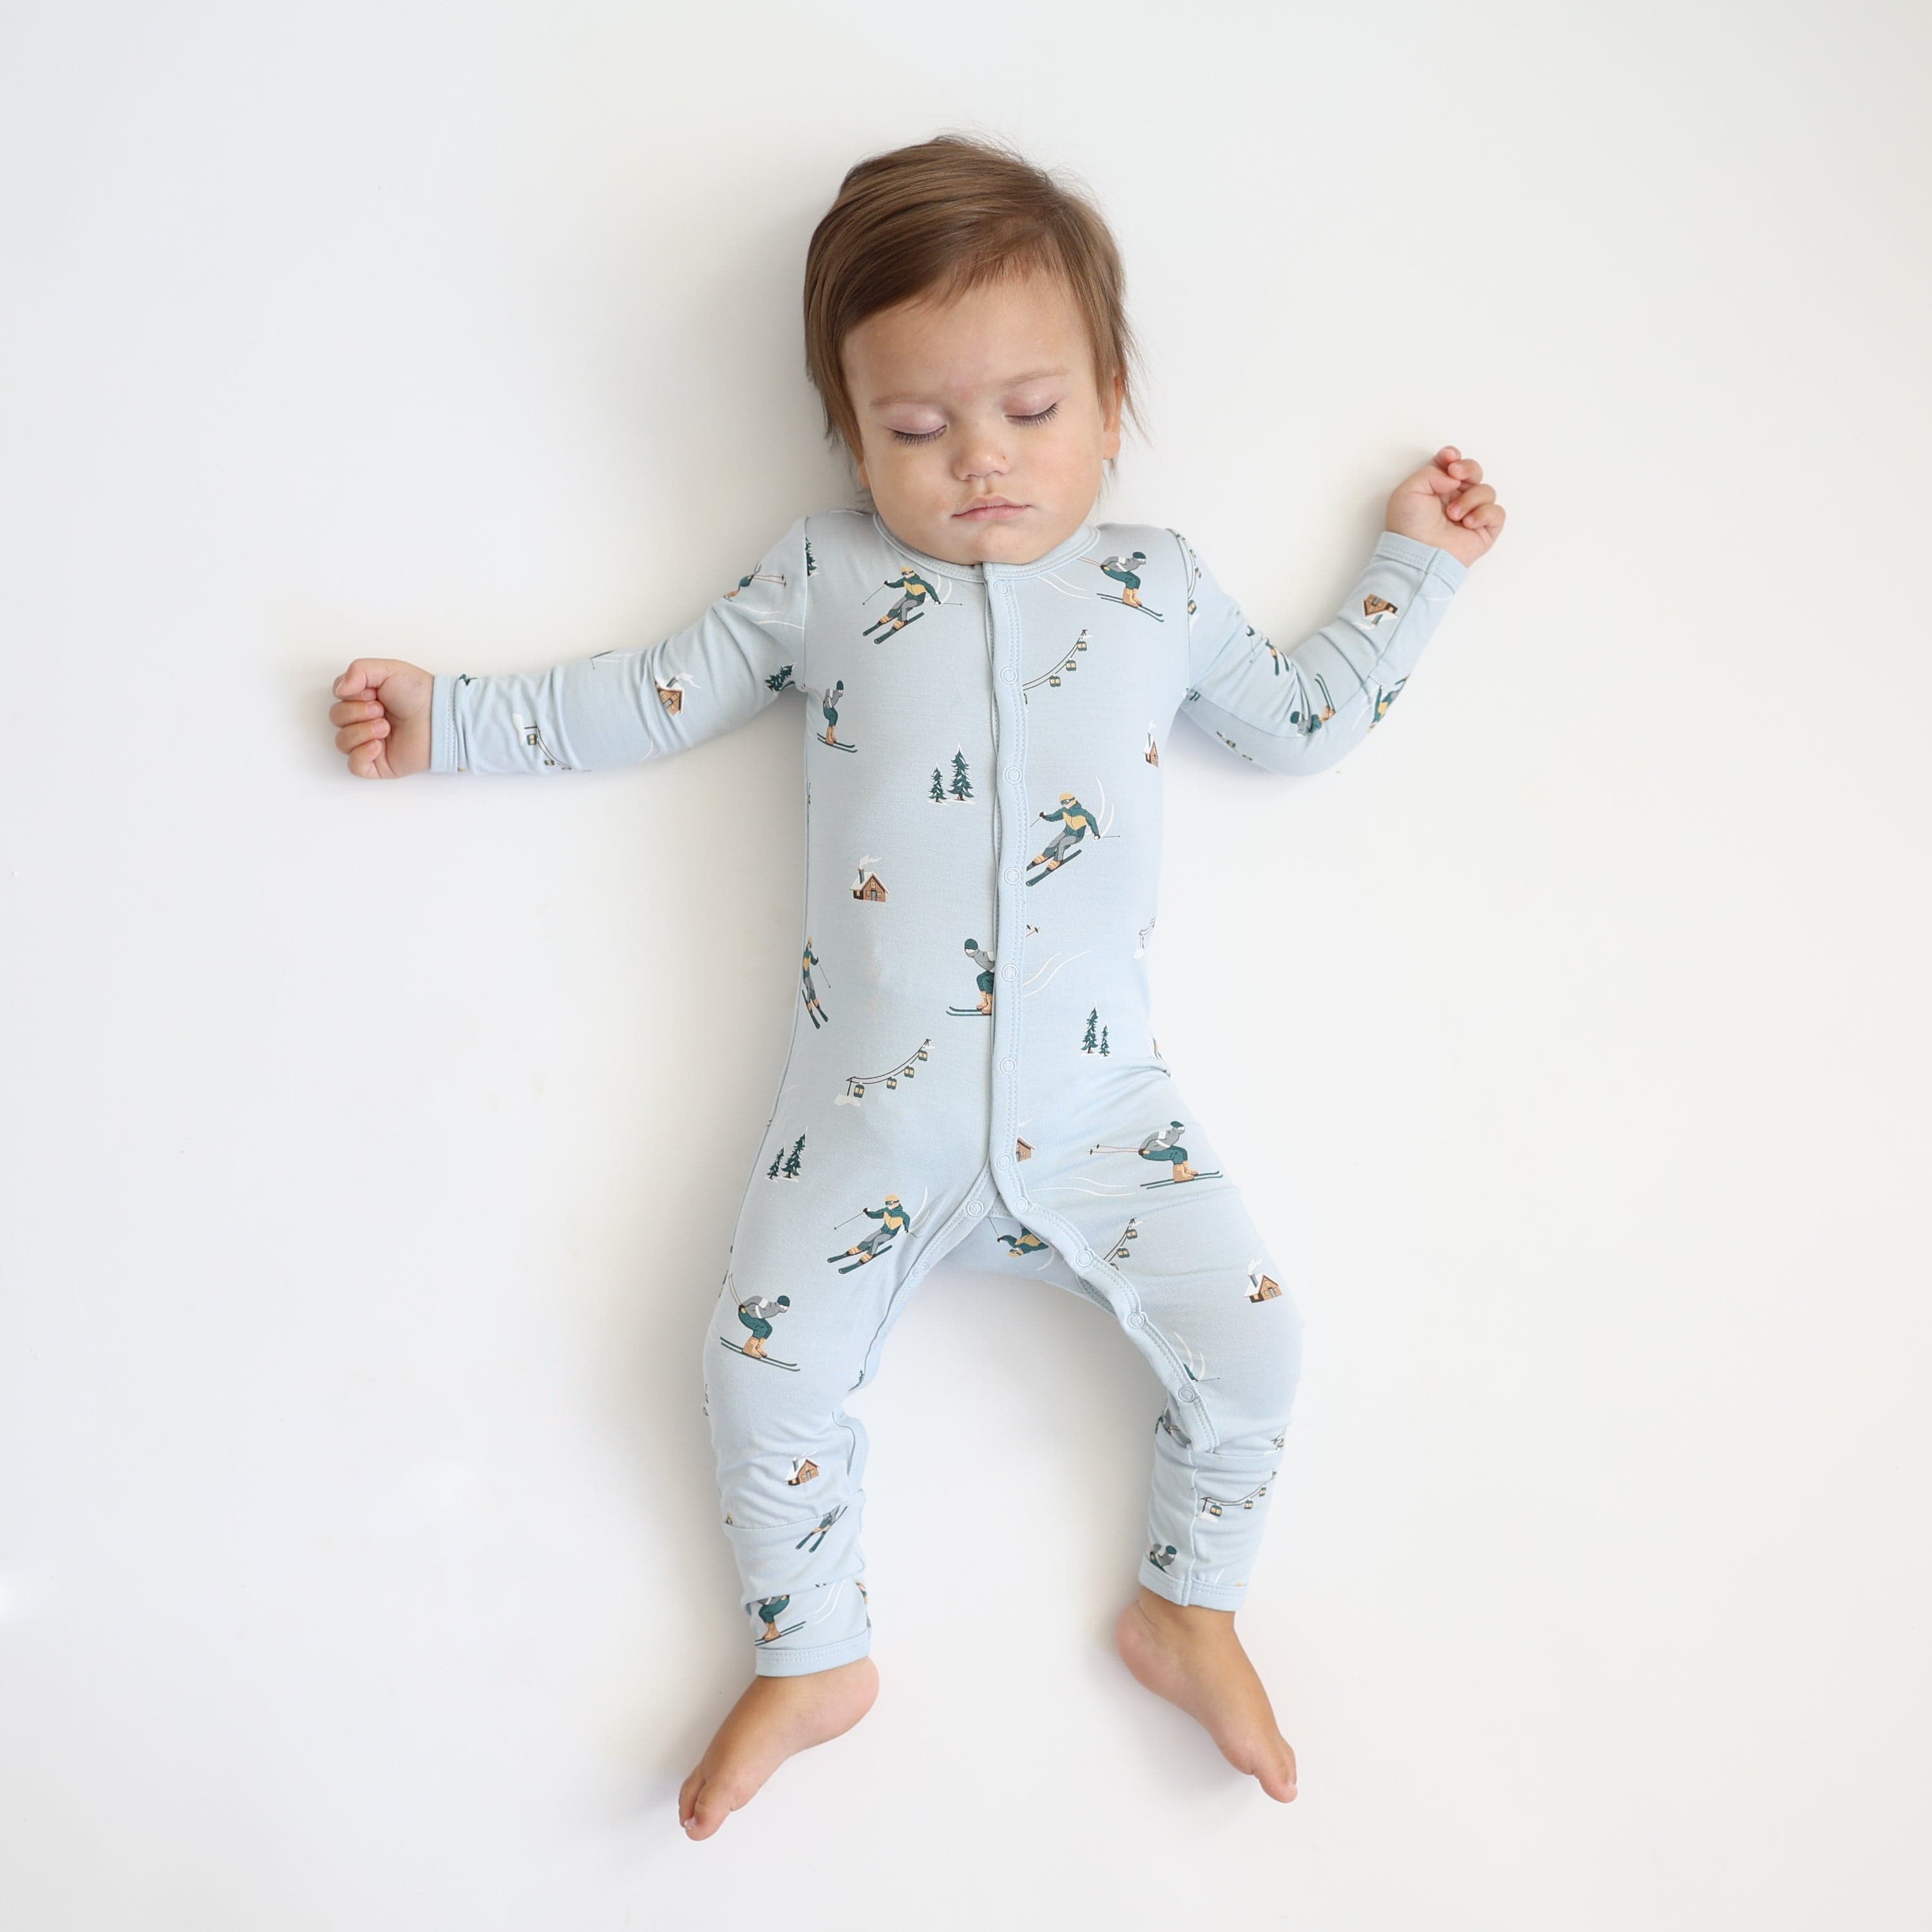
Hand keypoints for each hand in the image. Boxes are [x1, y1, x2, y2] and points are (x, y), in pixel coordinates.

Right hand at [329, 658, 433, 777]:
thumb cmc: (420, 694)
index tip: (373, 693)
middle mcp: (363, 720)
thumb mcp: (389, 669)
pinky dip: (361, 755)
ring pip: (342, 742)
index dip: (351, 695)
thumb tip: (340, 690)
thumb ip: (358, 670)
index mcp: (364, 698)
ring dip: (361, 732)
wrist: (441, 719)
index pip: (338, 697)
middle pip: (336, 718)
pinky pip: (354, 765)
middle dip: (357, 712)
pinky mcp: (378, 764)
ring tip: (386, 727)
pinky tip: (377, 746)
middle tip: (381, 710)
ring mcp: (369, 743)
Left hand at [1384, 446, 1505, 566]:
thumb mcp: (1409, 490)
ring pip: (1487, 490)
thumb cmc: (1408, 526)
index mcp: (1437, 487)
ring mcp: (1471, 513)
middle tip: (1456, 475)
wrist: (1418, 554)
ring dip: (1470, 499)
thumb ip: (1432, 472)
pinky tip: (1468, 523)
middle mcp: (1455, 498)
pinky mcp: (1484, 530)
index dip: (1454, 457)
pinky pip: (1497, 512)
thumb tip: (1454, 477)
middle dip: (1468, 469)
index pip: (1453, 463)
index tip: (1449, 459)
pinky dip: (1484, 514)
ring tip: (1453, 515)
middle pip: (1474, 471)